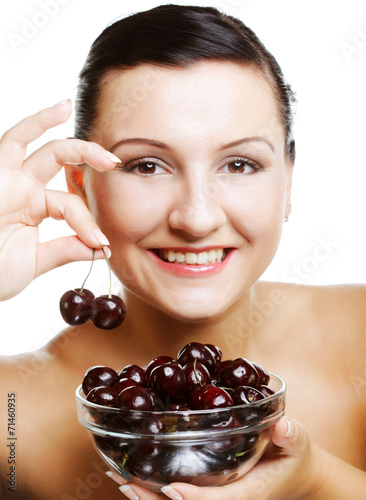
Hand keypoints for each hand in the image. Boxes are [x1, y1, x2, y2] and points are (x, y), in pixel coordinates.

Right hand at [0, 100, 119, 300]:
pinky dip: (34, 125)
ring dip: (55, 124)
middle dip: (87, 154)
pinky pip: (13, 141)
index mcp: (33, 207)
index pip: (69, 204)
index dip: (87, 222)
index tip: (102, 243)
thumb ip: (66, 250)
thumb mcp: (36, 261)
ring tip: (72, 108)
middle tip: (114, 160)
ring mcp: (9, 180)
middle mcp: (22, 188)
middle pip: (58, 159)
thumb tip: (100, 249)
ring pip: (37, 144)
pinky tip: (59, 110)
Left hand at [106, 417, 322, 499]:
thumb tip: (284, 427)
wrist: (293, 471)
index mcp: (248, 492)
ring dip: (147, 493)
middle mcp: (228, 498)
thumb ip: (293, 437)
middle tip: (125, 482)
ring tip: (118, 477)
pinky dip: (153, 485)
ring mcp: (217, 493)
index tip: (169, 489)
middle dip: (154, 499)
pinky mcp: (209, 486)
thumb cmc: (294, 455)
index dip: (193, 497)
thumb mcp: (298, 443)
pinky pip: (178, 491)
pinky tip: (132, 473)